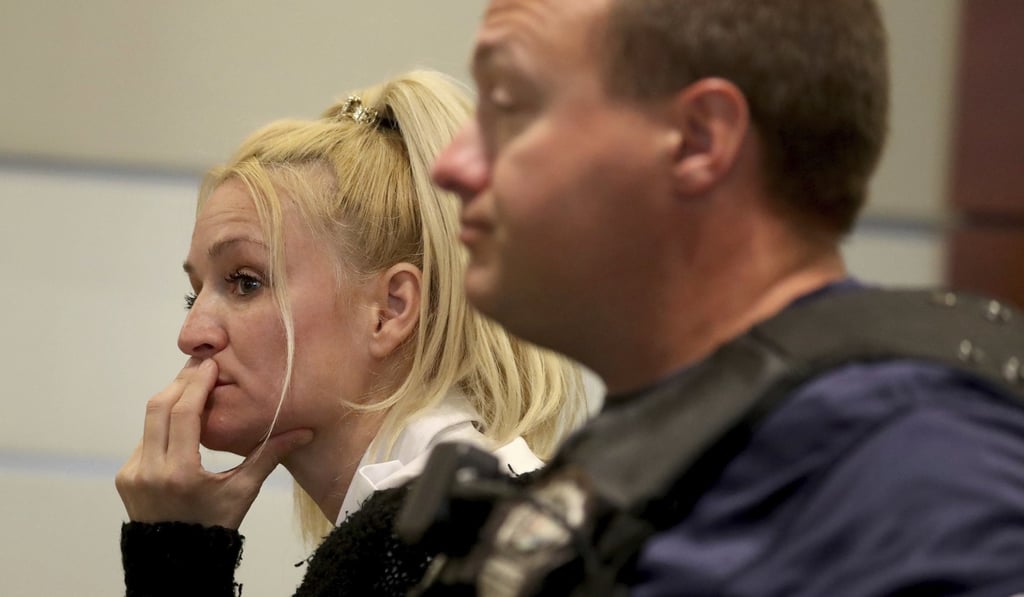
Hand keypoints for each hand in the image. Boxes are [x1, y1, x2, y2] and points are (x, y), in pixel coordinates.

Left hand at [115, 359, 312, 528]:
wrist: (177, 560)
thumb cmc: (216, 525)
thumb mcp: (244, 491)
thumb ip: (270, 455)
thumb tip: (306, 431)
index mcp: (181, 473)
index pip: (183, 413)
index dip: (196, 383)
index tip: (211, 363)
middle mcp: (150, 470)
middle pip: (159, 408)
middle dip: (181, 382)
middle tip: (202, 366)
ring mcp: (133, 473)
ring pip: (148, 421)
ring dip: (171, 400)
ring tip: (193, 387)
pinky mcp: (124, 477)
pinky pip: (144, 440)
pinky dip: (162, 424)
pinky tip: (181, 421)